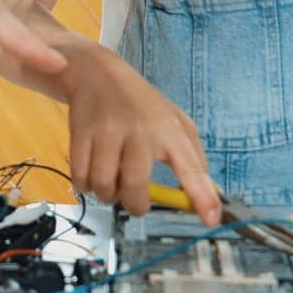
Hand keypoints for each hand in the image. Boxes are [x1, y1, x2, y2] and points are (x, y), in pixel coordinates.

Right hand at [62, 45, 221, 224]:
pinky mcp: (81, 133)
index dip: (202, 196)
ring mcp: (108, 131)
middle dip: (135, 205)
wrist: (97, 72)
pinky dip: (86, 186)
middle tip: (136, 202)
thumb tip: (208, 196)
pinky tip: (92, 176)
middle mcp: (140, 130)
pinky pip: (81, 178)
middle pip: (135, 187)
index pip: (191, 167)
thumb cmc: (141, 102)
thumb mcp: (175, 120)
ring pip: (104, 186)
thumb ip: (193, 156)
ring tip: (111, 183)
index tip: (211, 220)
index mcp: (169, 129)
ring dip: (107, 195)